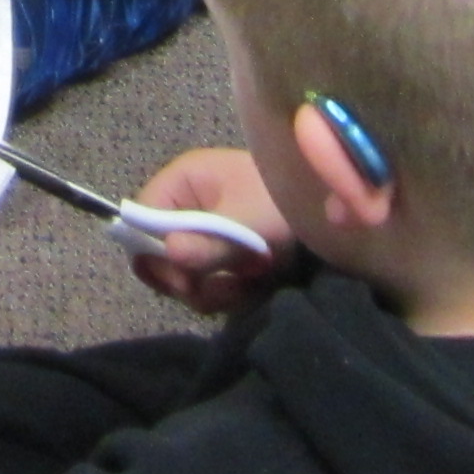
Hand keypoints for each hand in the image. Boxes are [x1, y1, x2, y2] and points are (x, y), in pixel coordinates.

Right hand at [125, 147, 291, 313]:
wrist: (333, 209)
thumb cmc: (284, 203)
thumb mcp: (249, 222)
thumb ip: (209, 242)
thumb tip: (167, 253)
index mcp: (182, 180)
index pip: (140, 218)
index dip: (152, 252)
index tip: (184, 280)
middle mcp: (186, 204)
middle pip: (157, 253)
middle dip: (187, 279)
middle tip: (222, 287)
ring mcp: (203, 230)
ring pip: (183, 274)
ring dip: (211, 290)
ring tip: (246, 285)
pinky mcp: (221, 252)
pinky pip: (206, 282)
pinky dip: (226, 292)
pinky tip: (253, 287)